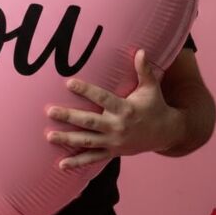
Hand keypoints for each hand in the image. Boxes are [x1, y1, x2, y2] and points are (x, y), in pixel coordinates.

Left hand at [45, 49, 177, 169]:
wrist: (166, 134)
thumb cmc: (155, 106)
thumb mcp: (151, 88)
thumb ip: (144, 70)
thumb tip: (141, 50)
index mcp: (126, 109)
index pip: (103, 98)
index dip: (86, 90)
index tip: (69, 83)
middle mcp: (118, 127)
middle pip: (90, 122)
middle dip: (69, 117)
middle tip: (50, 111)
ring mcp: (114, 142)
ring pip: (87, 141)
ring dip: (68, 139)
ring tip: (49, 136)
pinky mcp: (112, 152)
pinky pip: (93, 158)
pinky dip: (77, 162)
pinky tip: (61, 164)